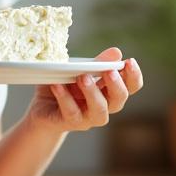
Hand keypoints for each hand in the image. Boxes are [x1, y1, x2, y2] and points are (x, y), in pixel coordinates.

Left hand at [25, 47, 142, 132]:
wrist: (41, 108)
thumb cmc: (65, 86)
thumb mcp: (79, 70)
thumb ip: (97, 63)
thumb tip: (116, 52)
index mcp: (109, 91)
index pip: (131, 86)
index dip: (133, 76)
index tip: (129, 61)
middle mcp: (103, 106)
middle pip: (119, 99)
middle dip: (116, 85)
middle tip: (109, 71)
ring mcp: (88, 118)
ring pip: (99, 110)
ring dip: (92, 93)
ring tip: (83, 77)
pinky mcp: (69, 123)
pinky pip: (71, 112)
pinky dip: (65, 98)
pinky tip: (57, 85)